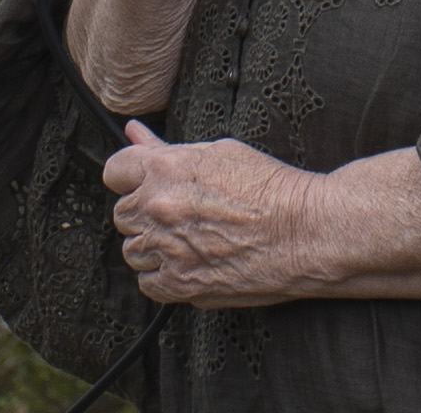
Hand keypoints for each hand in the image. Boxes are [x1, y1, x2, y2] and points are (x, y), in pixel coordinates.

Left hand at [102, 120, 322, 306]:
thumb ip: (168, 149)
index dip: (131, 177)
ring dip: (154, 245)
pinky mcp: (179, 285)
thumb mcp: (220, 152)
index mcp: (166, 169)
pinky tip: (191, 262)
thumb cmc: (272, 189)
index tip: (144, 184)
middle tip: (179, 213)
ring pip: (133, 250)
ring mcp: (167, 249)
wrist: (305, 232)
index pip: (115, 171)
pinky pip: (148, 283)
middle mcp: (159, 208)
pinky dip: (164, 276)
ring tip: (190, 239)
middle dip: (146, 212)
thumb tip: (137, 134)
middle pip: (122, 214)